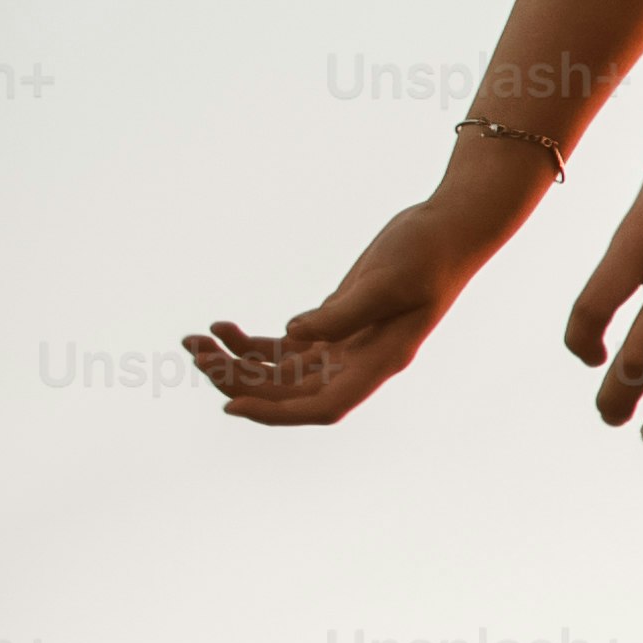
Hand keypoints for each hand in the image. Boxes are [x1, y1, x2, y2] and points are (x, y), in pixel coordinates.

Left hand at [190, 191, 502, 427]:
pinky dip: (248, 343)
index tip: (232, 406)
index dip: (277, 413)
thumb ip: (341, 313)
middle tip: (199, 356)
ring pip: (280, 373)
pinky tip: (219, 327)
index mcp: (379, 362)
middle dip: (241, 381)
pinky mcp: (333, 324)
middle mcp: (359, 363)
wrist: (447, 229)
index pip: (324, 406)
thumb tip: (290, 335)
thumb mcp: (385, 282)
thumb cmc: (426, 254)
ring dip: (235, 364)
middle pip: (291, 393)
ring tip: (195, 341)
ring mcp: (344, 346)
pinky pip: (281, 348)